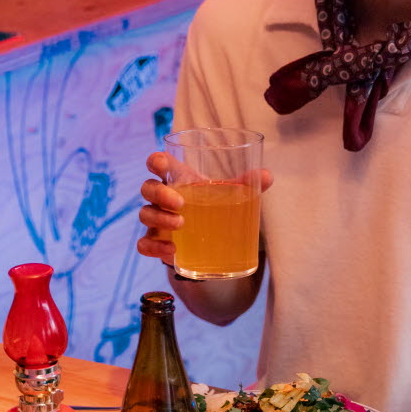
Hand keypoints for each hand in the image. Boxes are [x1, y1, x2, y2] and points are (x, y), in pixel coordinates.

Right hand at [137, 151, 272, 268]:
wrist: (207, 241)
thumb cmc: (214, 207)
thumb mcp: (228, 195)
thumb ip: (246, 185)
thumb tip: (266, 176)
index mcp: (178, 179)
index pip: (158, 163)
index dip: (155, 161)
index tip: (160, 164)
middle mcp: (162, 198)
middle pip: (148, 188)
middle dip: (159, 194)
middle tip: (180, 203)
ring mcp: (157, 220)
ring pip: (145, 214)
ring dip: (159, 219)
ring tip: (180, 225)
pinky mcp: (156, 242)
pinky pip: (144, 244)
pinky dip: (153, 247)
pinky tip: (171, 250)